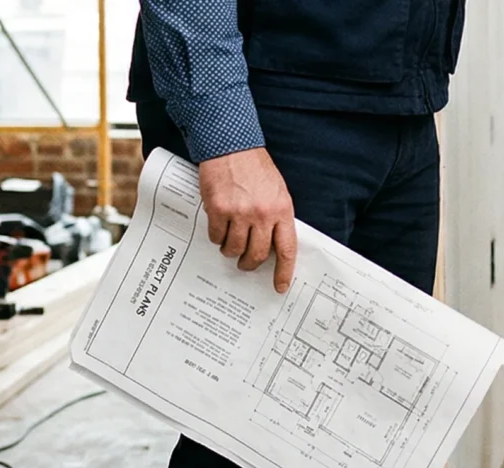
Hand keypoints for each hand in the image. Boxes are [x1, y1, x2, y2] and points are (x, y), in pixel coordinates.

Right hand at [199, 148, 295, 293]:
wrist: (231, 145)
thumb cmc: (255, 168)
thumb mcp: (277, 191)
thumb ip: (277, 216)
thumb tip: (273, 244)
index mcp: (282, 210)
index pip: (287, 249)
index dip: (284, 272)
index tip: (280, 286)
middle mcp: (263, 214)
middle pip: (258, 254)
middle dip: (250, 264)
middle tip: (246, 264)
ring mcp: (240, 213)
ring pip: (235, 249)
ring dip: (231, 252)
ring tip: (230, 244)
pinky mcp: (219, 209)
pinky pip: (216, 237)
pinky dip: (216, 238)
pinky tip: (218, 229)